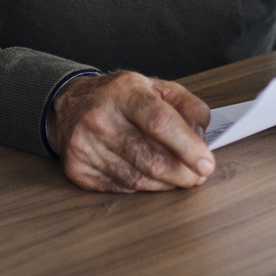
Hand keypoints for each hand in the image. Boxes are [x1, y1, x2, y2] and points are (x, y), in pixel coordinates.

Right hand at [49, 70, 215, 191]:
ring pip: (138, 180)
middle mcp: (100, 118)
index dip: (188, 147)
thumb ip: (187, 106)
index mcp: (124, 92)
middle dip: (182, 174)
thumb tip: (202, 138)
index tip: (206, 164)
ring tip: (178, 177)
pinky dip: (142, 187)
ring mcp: (85, 146)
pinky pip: (121, 188)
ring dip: (165, 184)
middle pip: (151, 159)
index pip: (160, 123)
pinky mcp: (77, 169)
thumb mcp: (156, 87)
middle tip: (197, 176)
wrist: (69, 104)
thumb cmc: (120, 97)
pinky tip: (148, 177)